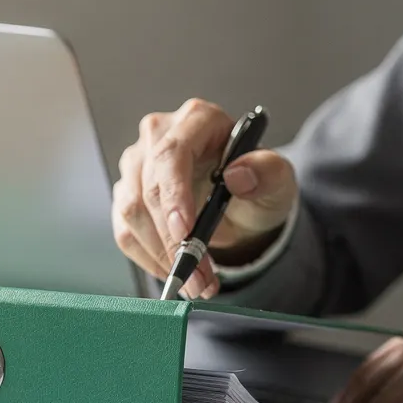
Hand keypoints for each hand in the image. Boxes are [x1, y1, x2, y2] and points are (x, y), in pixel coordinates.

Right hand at [111, 99, 297, 298]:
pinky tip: (175, 273)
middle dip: (173, 240)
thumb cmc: (257, 185)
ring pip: (131, 213)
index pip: (172, 153)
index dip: (174, 195)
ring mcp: (138, 164)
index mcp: (197, 119)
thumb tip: (237, 174)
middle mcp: (159, 135)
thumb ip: (268, 172)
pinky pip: (125, 231)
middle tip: (198, 276)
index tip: (185, 233)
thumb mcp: (277, 180)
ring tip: (195, 282)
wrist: (243, 207)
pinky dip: (149, 259)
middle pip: (148, 187)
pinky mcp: (127, 193)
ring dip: (161, 255)